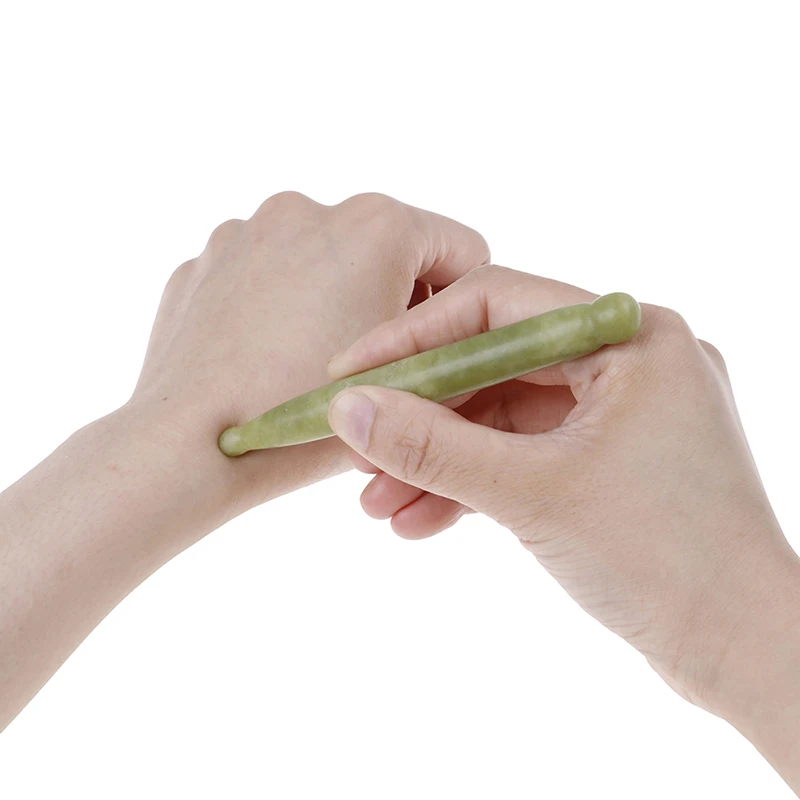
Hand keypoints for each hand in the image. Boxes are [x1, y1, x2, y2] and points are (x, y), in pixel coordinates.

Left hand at [0, 192, 488, 729]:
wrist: (191, 447)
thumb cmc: (307, 422)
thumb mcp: (410, 387)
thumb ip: (451, 347)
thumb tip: (459, 337)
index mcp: (377, 224)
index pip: (463, 249)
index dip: (463, 306)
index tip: (437, 350)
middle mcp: (311, 208)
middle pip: (389, 252)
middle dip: (391, 301)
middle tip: (375, 367)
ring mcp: (248, 230)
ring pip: (323, 261)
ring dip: (332, 300)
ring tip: (311, 366)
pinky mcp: (205, 260)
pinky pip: (265, 273)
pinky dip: (276, 305)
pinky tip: (266, 358)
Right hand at [325, 266, 799, 754]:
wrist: (743, 650)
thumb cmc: (664, 561)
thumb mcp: (532, 494)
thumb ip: (432, 446)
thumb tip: (348, 409)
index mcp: (630, 338)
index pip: (497, 306)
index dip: (413, 339)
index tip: (349, 377)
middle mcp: (629, 359)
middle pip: (494, 363)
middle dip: (421, 413)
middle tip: (358, 449)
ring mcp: (622, 409)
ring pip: (503, 414)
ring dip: (439, 456)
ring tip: (377, 501)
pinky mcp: (610, 455)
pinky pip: (526, 451)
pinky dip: (475, 481)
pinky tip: (420, 520)